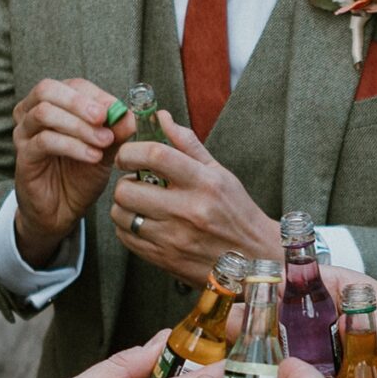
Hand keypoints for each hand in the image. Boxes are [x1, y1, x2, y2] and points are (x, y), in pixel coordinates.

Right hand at [12, 78, 135, 267]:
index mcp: (53, 104)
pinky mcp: (23, 157)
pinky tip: (92, 156)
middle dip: (80, 102)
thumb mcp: (105, 152)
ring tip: (104, 141)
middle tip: (105, 118)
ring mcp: (24, 134)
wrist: (63, 211)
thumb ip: (116, 133)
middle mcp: (32, 114)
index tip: (117, 109)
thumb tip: (131, 115)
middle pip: (48, 89)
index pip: (72, 85)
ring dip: (79, 126)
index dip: (95, 94)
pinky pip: (44, 142)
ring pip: (44, 113)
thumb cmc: (80, 176)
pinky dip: (72, 146)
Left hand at [110, 111, 281, 286]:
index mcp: (204, 183)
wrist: (254, 260)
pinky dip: (127, 229)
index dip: (131, 151)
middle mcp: (188, 211)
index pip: (155, 156)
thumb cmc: (237, 213)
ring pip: (122, 215)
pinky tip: (144, 224)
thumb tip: (161, 117)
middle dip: (125, 182)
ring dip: (124, 206)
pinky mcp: (165, 259)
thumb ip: (188, 144)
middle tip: (136, 183)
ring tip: (140, 205)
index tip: (128, 155)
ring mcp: (174, 238)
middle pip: (128, 189)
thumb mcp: (220, 174)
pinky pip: (127, 239)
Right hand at [226, 266, 376, 377]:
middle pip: (267, 329)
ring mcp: (313, 363)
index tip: (241, 317)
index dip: (259, 299)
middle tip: (231, 361)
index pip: (284, 287)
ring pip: (273, 366)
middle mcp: (314, 327)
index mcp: (330, 294)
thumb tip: (349, 329)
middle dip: (246, 343)